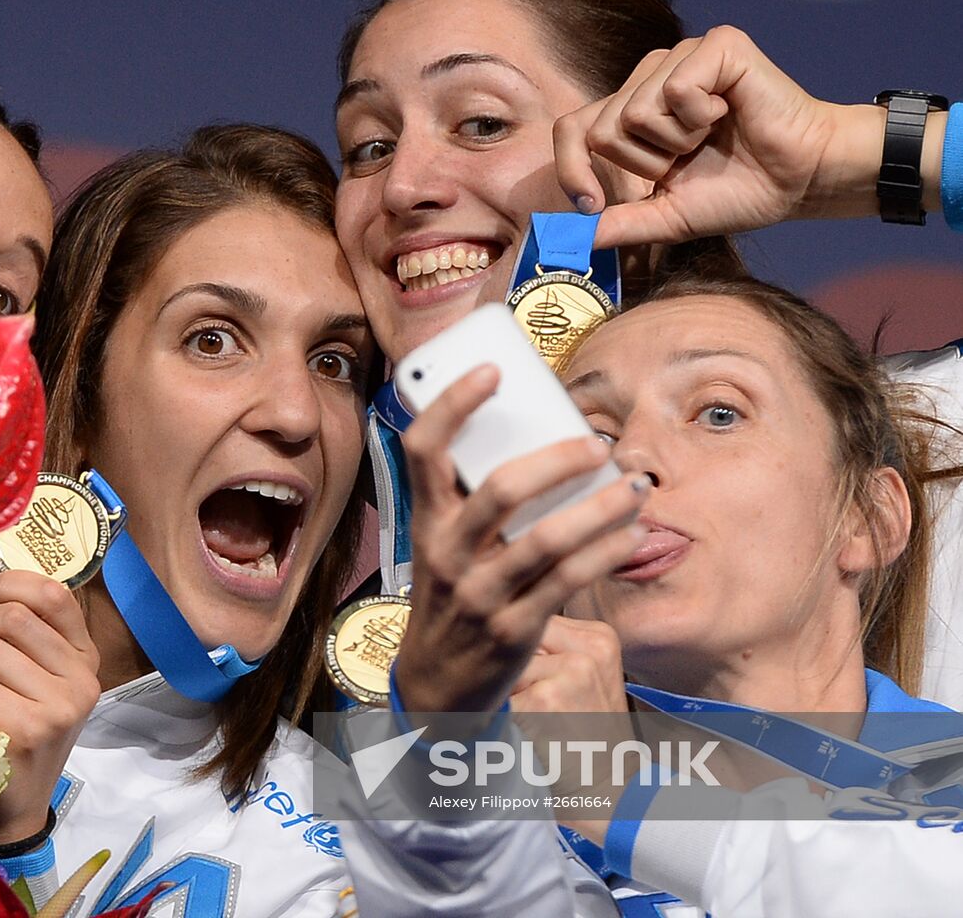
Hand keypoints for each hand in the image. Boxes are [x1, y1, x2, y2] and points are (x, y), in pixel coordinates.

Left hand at [0, 569, 100, 841]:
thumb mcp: (38, 679)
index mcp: (85, 657)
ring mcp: (59, 706)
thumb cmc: (18, 727)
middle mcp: (81, 678)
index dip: (10, 585)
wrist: (16, 803)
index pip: (53, 593)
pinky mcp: (29, 730)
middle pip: (10, 617)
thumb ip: (27, 635)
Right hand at [391, 365, 647, 719]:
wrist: (437, 686)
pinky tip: (631, 535)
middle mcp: (448, 553)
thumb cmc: (452, 598)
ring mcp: (480, 593)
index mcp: (426, 521)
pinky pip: (569, 581)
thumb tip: (545, 443)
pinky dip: (607, 552)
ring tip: (635, 487)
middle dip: (558, 458)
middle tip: (598, 444)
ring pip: (547, 538)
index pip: (423, 449)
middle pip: (500, 488)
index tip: (492, 371)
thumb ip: (477, 501)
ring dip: (600, 507)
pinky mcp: (514, 629)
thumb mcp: (445, 546)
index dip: (454, 403)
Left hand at [511, 616, 633, 842]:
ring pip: (502, 664)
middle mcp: (588, 647)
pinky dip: (499, 714)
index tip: (524, 678)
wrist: (608, 794)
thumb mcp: (583, 679)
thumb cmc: (584, 736)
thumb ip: (550, 647)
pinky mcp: (545, 698)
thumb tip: (493, 622)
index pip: (530, 619)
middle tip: (530, 704)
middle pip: (514, 637)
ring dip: (501, 691)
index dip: (514, 648)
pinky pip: (498, 694)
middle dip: (505, 666)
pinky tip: (524, 733)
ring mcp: (569, 670)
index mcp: (598, 636)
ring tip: (530, 720)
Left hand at [554, 26, 887, 247]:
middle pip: (603, 129)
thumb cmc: (738, 193)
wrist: (800, 180)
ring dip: (677, 142)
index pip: (571, 129)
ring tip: (710, 137)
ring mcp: (681, 55)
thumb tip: (571, 237)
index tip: (592, 205)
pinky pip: (676, 89)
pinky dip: (702, 118)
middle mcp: (650, 77)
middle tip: (688, 161)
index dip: (571, 169)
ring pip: (636, 112)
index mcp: (631, 112)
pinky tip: (728, 114)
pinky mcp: (715, 44)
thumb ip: (620, 224)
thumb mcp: (666, 217)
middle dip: (646, 164)